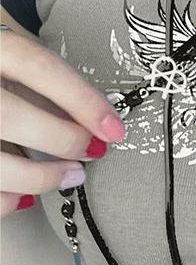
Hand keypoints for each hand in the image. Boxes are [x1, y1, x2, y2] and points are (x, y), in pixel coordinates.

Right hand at [0, 24, 124, 216]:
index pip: (38, 67)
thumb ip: (41, 87)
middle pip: (11, 115)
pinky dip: (3, 200)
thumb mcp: (9, 64)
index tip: (114, 129)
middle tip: (92, 152)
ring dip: (38, 176)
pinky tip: (24, 198)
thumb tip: (95, 121)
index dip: (82, 100)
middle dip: (61, 140)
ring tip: (70, 176)